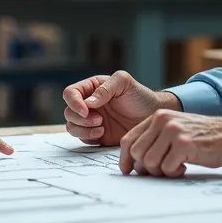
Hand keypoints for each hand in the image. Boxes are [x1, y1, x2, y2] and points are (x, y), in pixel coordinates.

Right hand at [62, 71, 177, 146]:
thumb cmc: (140, 96)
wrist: (152, 116)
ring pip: (72, 126)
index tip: (87, 110)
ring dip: (82, 129)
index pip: (70, 93)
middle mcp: (88, 104)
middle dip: (80, 118)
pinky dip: (88, 137)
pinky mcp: (96, 135)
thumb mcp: (124, 83)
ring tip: (101, 128)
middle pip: (69, 112)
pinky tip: (103, 133)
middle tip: (99, 120)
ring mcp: (91, 120)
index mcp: (92, 88)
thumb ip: (106, 88)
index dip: (74, 103)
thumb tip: (88, 103)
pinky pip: (82, 138)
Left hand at [119, 110, 221, 176]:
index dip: (125, 159)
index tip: (128, 170)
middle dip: (145, 168)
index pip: (128, 139)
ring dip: (160, 172)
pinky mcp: (184, 144)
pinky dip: (174, 173)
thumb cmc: (203, 138)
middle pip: (136, 153)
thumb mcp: (176, 131)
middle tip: (160, 171)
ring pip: (149, 162)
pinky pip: (166, 168)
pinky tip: (184, 167)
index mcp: (158, 117)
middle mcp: (163, 121)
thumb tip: (134, 163)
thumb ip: (156, 140)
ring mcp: (173, 132)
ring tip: (174, 167)